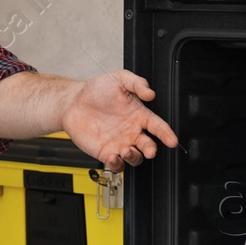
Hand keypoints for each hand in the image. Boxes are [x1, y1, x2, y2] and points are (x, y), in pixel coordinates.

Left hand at [60, 70, 177, 170]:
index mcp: (139, 115)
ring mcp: (119, 143)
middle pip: (149, 146)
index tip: (171, 140)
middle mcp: (132, 131)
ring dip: (134, 157)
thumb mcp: (119, 79)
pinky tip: (113, 157)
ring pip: (135, 158)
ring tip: (126, 150)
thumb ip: (137, 83)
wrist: (73, 102)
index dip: (167, 134)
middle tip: (149, 150)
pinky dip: (117, 164)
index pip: (158, 127)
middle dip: (151, 150)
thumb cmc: (97, 90)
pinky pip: (116, 165)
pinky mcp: (106, 152)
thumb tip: (150, 93)